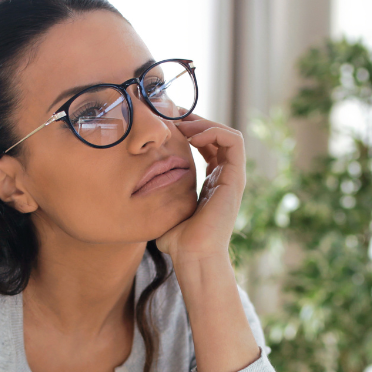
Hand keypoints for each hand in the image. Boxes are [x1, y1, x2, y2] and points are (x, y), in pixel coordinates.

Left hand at [156, 114, 246, 265]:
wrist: (193, 256)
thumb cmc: (178, 241)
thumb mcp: (165, 210)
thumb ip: (158, 197)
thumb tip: (136, 191)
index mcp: (211, 182)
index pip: (207, 145)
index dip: (189, 130)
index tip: (167, 123)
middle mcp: (224, 177)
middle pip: (217, 136)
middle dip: (196, 121)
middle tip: (173, 115)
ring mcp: (232, 177)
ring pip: (228, 134)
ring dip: (205, 123)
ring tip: (184, 125)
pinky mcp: (235, 178)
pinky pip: (234, 142)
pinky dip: (215, 132)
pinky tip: (193, 136)